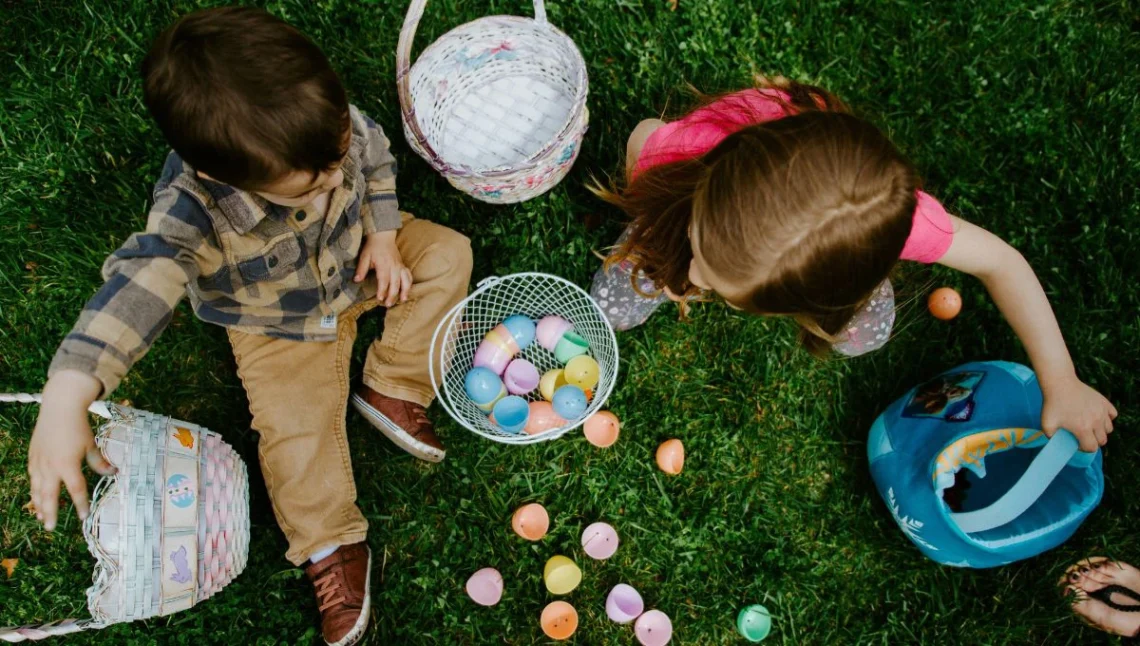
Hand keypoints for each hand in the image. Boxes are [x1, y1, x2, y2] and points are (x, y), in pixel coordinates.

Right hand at [27, 370, 114, 530]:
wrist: (59, 407)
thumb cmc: (78, 426)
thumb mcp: (92, 445)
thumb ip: (99, 462)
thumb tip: (113, 473)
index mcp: (68, 465)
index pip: (76, 490)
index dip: (80, 504)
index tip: (83, 516)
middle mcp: (50, 466)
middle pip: (49, 496)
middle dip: (50, 513)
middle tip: (51, 528)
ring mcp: (39, 462)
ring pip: (37, 489)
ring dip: (39, 505)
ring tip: (41, 518)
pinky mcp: (33, 457)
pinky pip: (32, 478)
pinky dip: (34, 490)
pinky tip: (36, 497)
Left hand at [354, 230, 411, 306]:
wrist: (383, 236)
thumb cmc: (373, 247)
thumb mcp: (364, 256)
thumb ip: (361, 268)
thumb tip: (356, 280)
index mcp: (383, 264)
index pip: (384, 279)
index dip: (382, 290)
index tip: (379, 298)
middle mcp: (394, 266)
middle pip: (395, 283)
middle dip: (392, 295)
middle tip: (388, 304)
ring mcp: (400, 266)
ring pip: (405, 280)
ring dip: (405, 291)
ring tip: (403, 300)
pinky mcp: (403, 265)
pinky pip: (409, 276)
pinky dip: (409, 284)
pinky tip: (407, 291)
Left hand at [1041, 375, 1117, 451]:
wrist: (1060, 383)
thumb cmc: (1052, 404)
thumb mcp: (1046, 424)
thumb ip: (1051, 437)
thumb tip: (1057, 442)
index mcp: (1083, 429)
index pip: (1092, 448)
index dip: (1084, 448)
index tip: (1077, 443)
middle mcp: (1096, 422)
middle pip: (1102, 440)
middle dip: (1093, 441)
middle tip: (1083, 436)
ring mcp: (1102, 411)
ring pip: (1109, 429)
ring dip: (1101, 431)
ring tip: (1090, 426)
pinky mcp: (1105, 402)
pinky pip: (1113, 415)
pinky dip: (1107, 418)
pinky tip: (1097, 416)